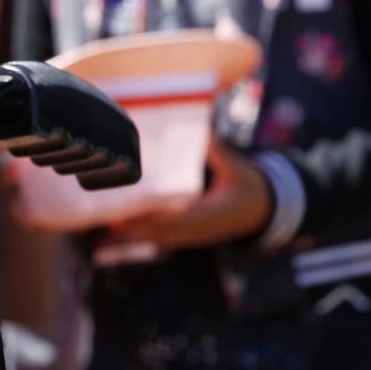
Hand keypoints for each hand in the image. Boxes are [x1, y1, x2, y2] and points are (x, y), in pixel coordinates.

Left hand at [109, 141, 273, 250]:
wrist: (262, 208)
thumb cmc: (249, 186)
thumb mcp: (236, 167)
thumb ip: (217, 152)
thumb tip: (201, 131)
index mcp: (209, 215)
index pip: (174, 222)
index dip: (150, 219)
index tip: (128, 211)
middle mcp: (197, 230)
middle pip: (158, 233)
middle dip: (133, 225)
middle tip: (107, 211)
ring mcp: (192, 236)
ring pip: (157, 238)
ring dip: (134, 230)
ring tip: (107, 215)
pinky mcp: (189, 235)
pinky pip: (162, 237)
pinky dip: (143, 230)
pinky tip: (122, 220)